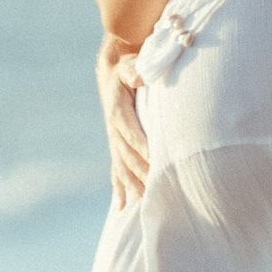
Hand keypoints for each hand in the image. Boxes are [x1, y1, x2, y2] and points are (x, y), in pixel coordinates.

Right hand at [98, 41, 148, 205]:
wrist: (113, 69)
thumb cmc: (128, 66)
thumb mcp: (130, 64)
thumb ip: (135, 70)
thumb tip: (139, 73)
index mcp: (117, 112)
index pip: (130, 132)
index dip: (141, 145)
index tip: (155, 158)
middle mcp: (114, 130)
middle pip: (127, 156)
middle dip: (142, 172)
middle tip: (158, 189)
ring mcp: (114, 140)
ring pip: (122, 167)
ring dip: (133, 185)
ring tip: (145, 202)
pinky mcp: (117, 144)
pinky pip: (117, 169)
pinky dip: (120, 188)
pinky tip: (122, 207)